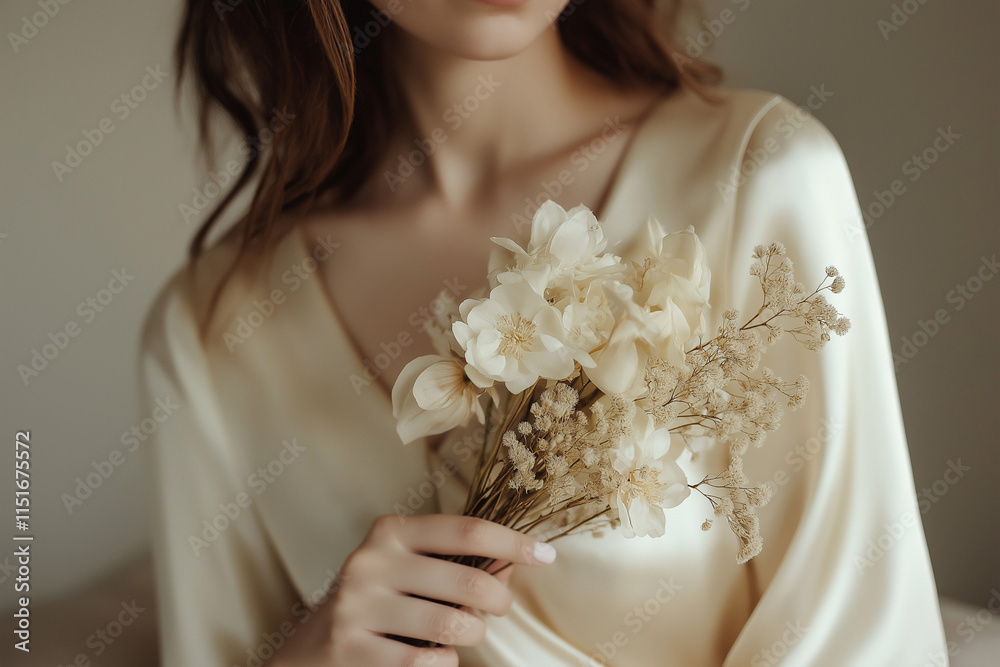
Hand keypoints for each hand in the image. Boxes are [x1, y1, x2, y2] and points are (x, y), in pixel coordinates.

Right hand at [266, 514, 556, 665]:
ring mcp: (358, 606)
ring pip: (450, 626)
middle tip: (499, 609)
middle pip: (467, 581)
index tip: (546, 555)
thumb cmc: (376, 601)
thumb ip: (458, 563)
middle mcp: (371, 561)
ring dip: (471, 635)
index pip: (465, 530)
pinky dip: (443, 663)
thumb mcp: (409, 569)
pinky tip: (433, 656)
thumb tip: (517, 562)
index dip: (512, 541)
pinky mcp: (352, 648)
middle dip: (498, 601)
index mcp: (391, 531)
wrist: (309, 648)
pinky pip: (426, 661)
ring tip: (465, 633)